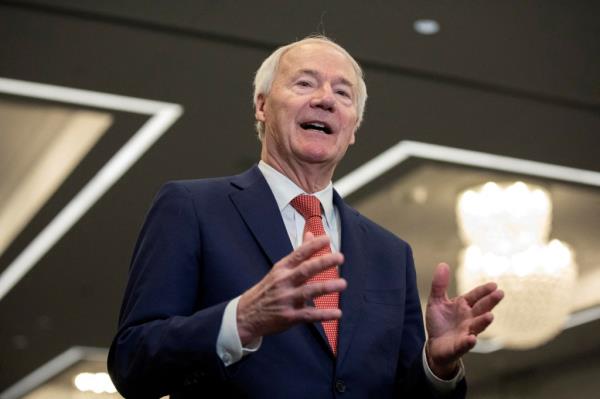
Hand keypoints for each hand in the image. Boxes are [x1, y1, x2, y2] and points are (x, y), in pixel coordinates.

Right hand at [236, 232, 345, 345]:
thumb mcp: (279, 270)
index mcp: (282, 269)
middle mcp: (284, 282)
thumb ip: (298, 254)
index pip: (299, 254)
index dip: (313, 246)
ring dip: (327, 287)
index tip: (327, 239)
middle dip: (323, 263)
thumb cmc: (267, 290)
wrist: (247, 315)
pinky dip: (324, 315)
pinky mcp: (289, 317)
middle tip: (339, 257)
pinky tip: (337, 313)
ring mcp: (286, 300)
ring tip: (343, 283)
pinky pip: (309, 315)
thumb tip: (311, 234)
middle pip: (305, 270)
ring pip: (309, 291)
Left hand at [425, 263, 503, 378]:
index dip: (483, 291)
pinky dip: (468, 342)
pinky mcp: (459, 346)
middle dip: (490, 302)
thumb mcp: (437, 301)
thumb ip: (439, 285)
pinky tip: (472, 339)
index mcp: (463, 306)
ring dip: (483, 321)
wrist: (434, 346)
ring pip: (477, 326)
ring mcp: (466, 332)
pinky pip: (465, 344)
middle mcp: (469, 319)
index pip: (475, 296)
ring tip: (490, 316)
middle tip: (500, 294)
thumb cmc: (439, 322)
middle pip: (481, 309)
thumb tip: (443, 263)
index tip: (494, 285)